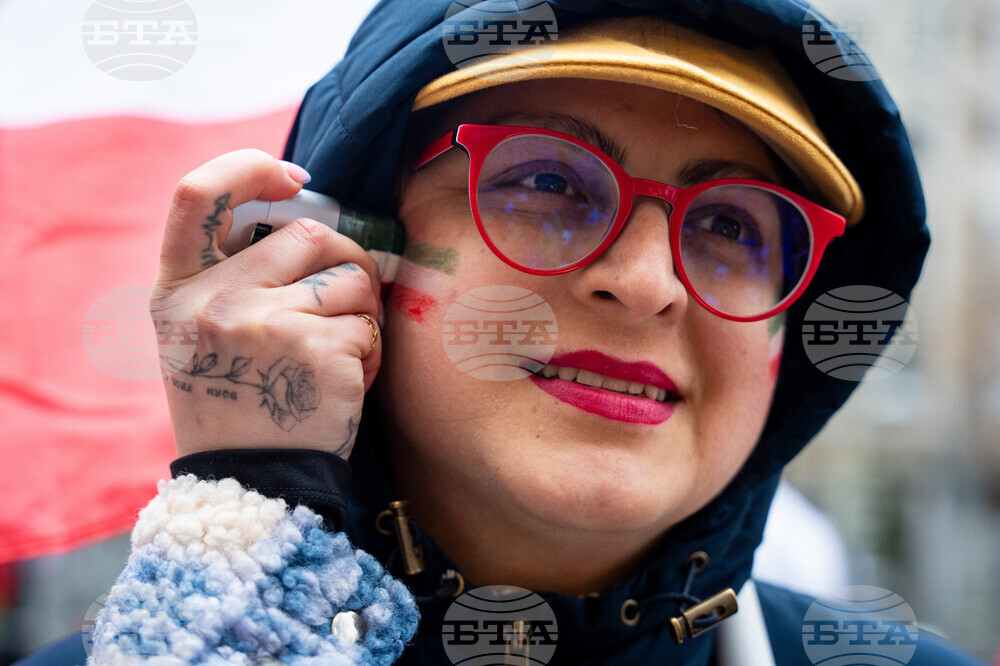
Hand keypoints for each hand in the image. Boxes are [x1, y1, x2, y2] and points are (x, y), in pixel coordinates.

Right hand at [151, 149, 380, 459]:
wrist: (249, 490)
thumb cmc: (236, 408)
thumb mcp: (200, 338)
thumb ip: (234, 279)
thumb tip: (306, 220)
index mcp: (178, 290)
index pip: (197, 194)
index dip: (249, 168)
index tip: (295, 178)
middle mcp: (215, 299)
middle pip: (310, 233)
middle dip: (346, 259)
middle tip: (350, 298)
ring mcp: (266, 322)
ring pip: (351, 277)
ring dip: (362, 312)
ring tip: (341, 353)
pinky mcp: (317, 350)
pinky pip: (368, 324)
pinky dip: (370, 352)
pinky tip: (346, 385)